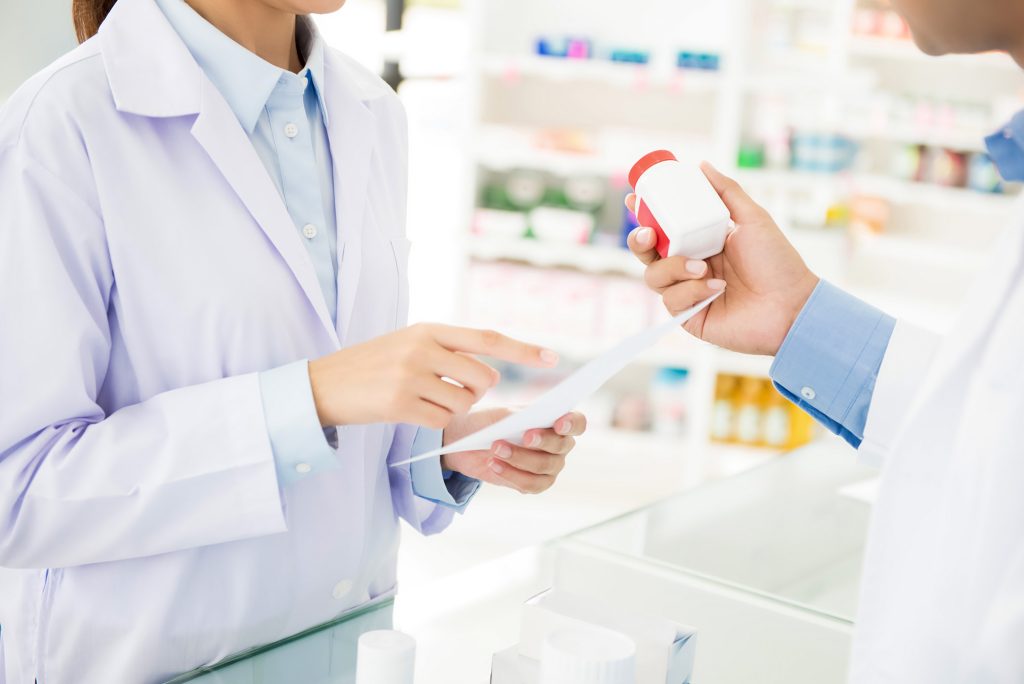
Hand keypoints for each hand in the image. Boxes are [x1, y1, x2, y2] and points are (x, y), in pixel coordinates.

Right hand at [309, 324, 558, 428]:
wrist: (322, 384)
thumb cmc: (370, 366)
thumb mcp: (407, 344)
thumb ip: (444, 351)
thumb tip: (488, 374)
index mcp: (429, 330)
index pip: (488, 338)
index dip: (523, 349)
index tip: (554, 357)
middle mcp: (423, 348)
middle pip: (483, 378)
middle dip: (475, 392)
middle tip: (447, 392)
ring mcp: (411, 376)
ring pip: (463, 403)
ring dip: (450, 410)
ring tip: (420, 401)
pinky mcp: (400, 404)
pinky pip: (441, 421)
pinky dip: (432, 423)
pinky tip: (408, 413)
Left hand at [441, 408, 586, 493]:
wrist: (467, 441)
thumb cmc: (489, 422)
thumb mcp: (500, 414)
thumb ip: (518, 418)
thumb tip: (528, 424)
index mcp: (556, 421)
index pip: (577, 423)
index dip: (572, 424)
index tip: (558, 424)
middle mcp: (559, 445)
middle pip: (561, 445)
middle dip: (543, 441)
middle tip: (525, 436)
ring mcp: (549, 466)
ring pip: (544, 466)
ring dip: (520, 457)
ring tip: (496, 448)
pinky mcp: (535, 484)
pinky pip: (531, 484)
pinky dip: (511, 474)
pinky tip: (493, 464)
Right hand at [626, 162, 819, 354]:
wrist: (791, 305)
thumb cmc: (777, 263)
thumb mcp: (752, 219)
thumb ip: (726, 192)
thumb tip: (701, 166)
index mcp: (701, 242)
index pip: (664, 226)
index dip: (645, 213)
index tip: (634, 198)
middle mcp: (689, 266)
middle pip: (647, 252)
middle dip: (639, 240)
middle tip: (648, 233)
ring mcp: (687, 292)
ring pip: (653, 276)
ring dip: (673, 267)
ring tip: (702, 267)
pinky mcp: (688, 316)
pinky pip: (671, 300)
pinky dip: (690, 291)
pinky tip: (715, 289)